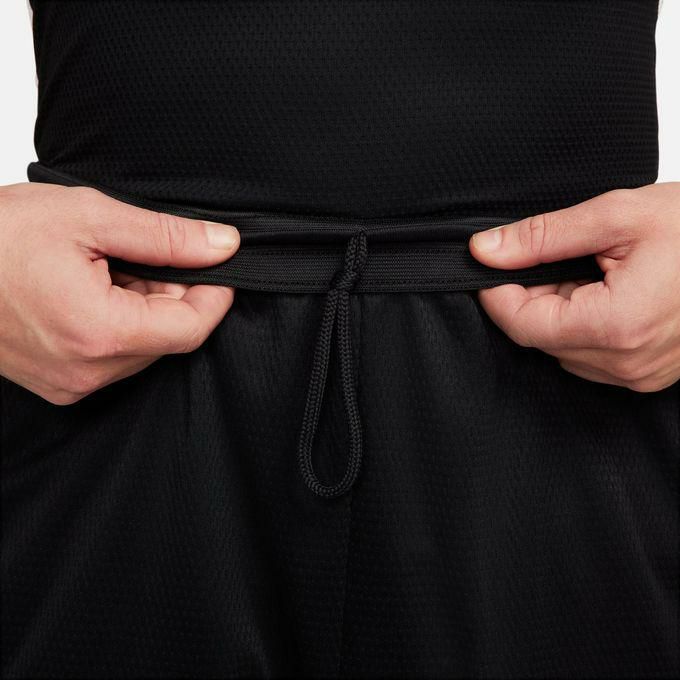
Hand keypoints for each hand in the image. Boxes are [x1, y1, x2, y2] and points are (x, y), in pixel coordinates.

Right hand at [0, 182, 238, 403]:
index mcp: (99, 332)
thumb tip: (223, 246)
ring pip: (143, 348)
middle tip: (143, 254)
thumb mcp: (89, 217)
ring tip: (106, 268)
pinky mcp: (57, 382)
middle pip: (168, 338)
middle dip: (173, 294)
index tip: (218, 265)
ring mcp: (69, 382)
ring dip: (144, 307)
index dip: (214, 295)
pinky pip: (113, 357)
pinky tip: (91, 290)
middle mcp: (87, 371)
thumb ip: (166, 237)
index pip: (192, 328)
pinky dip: (119, 322)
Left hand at [469, 183, 679, 391]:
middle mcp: (628, 362)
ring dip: (561, 310)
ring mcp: (640, 373)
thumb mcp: (616, 216)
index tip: (491, 263)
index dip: (498, 292)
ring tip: (595, 272)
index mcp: (618, 326)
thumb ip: (542, 236)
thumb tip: (486, 250)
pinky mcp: (648, 373)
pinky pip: (591, 355)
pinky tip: (610, 292)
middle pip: (541, 337)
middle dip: (534, 295)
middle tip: (560, 256)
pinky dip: (585, 324)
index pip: (523, 325)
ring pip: (563, 348)